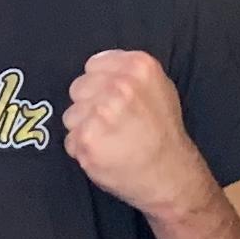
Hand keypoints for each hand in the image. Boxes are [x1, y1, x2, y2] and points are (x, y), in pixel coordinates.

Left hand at [63, 50, 213, 217]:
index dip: (99, 85)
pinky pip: (70, 140)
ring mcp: (102, 112)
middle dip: (89, 105)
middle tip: (111, 123)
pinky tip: (105, 153)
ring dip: (84, 129)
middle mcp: (119, 85)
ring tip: (110, 140)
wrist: (170, 173)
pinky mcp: (88, 138)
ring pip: (71, 115)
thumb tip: (99, 68)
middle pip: (78, 88)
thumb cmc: (164, 134)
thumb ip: (128, 73)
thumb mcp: (160, 87)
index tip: (109, 99)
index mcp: (137, 67)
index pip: (93, 65)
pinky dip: (83, 150)